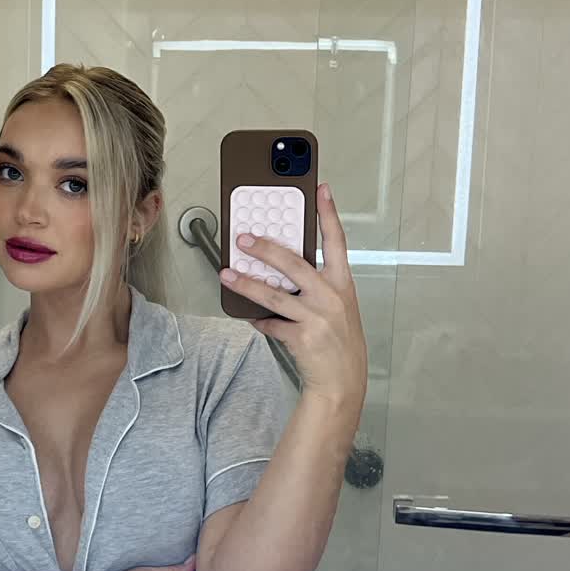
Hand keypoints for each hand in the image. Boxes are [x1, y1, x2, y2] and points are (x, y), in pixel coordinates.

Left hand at [219, 182, 367, 415]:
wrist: (342, 382)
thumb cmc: (339, 341)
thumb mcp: (337, 307)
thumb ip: (316, 286)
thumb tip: (280, 268)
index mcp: (342, 283)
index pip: (336, 241)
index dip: (328, 213)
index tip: (321, 189)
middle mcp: (331, 296)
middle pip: (294, 263)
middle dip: (265, 248)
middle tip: (243, 238)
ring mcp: (317, 317)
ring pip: (273, 294)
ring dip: (246, 283)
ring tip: (227, 273)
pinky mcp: (302, 337)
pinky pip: (270, 323)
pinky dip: (259, 320)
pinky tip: (252, 317)